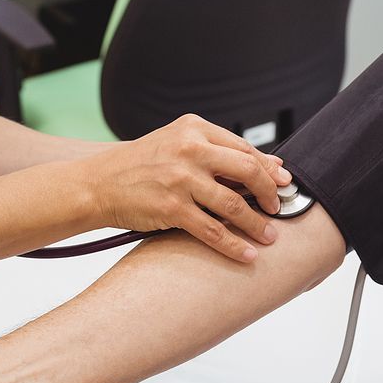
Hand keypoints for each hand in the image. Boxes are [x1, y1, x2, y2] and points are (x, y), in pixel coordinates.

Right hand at [86, 114, 291, 262]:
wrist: (98, 183)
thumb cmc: (140, 164)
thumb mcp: (177, 143)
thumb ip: (217, 150)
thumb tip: (269, 164)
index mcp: (194, 128)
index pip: (243, 147)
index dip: (268, 168)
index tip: (284, 182)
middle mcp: (190, 149)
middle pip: (246, 170)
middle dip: (269, 192)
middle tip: (277, 208)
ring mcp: (181, 179)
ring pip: (233, 204)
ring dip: (256, 223)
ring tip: (269, 236)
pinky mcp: (171, 207)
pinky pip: (212, 230)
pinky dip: (234, 245)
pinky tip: (247, 253)